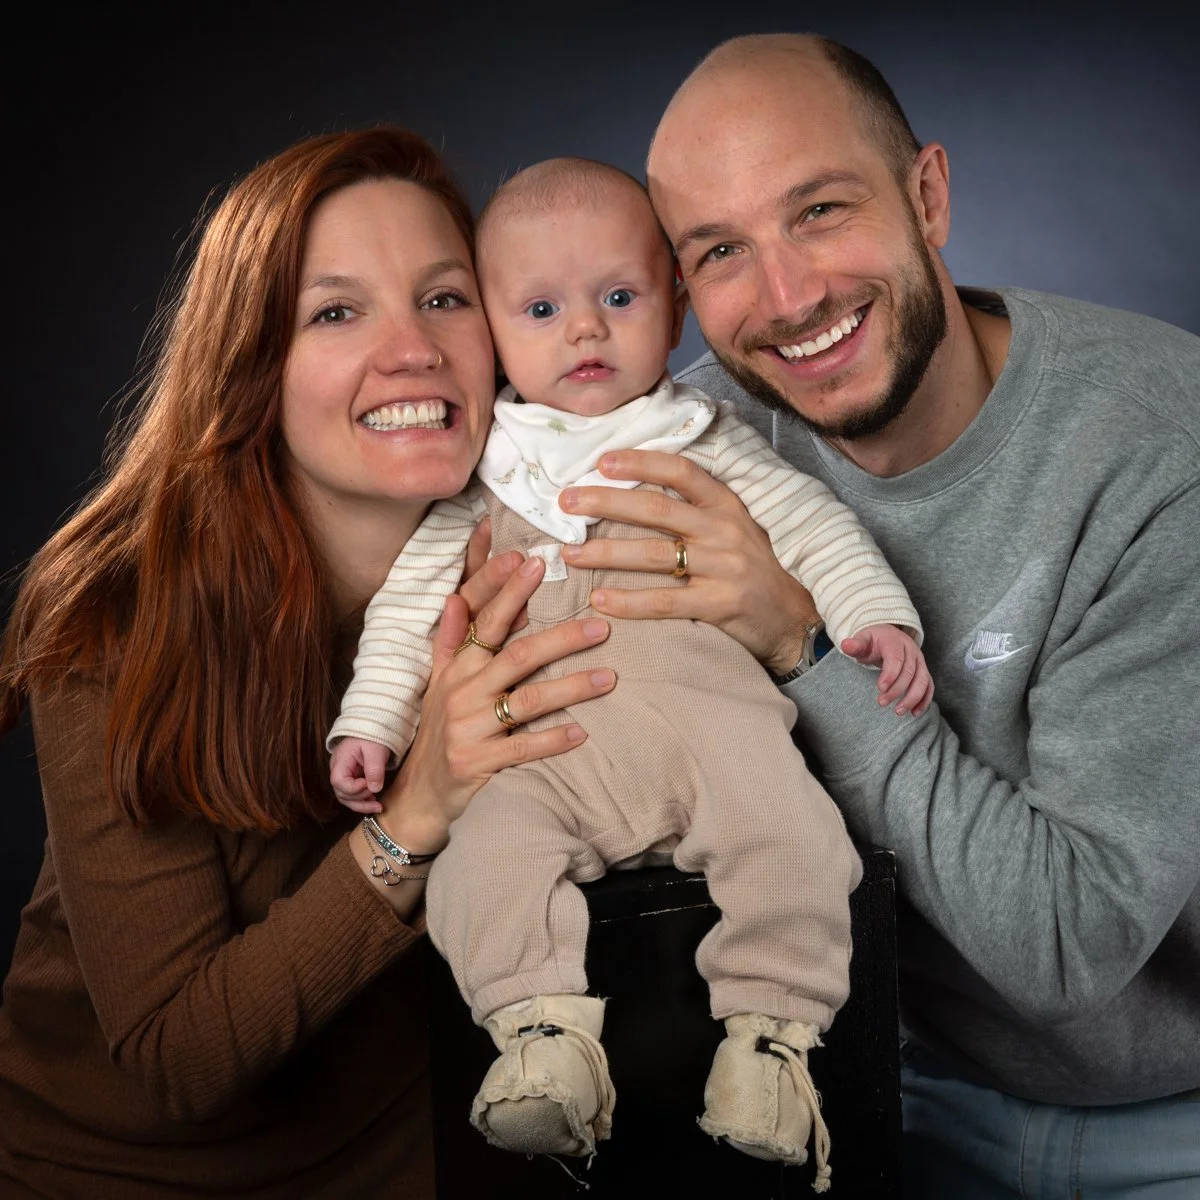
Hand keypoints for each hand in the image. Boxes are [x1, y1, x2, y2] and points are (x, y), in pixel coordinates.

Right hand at [330, 737, 391, 812]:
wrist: (374, 726)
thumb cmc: (373, 734)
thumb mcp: (376, 750)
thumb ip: (375, 769)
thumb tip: (375, 789)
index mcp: (340, 761)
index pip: (338, 782)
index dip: (353, 788)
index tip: (368, 784)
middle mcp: (339, 770)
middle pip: (341, 793)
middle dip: (359, 800)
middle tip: (376, 800)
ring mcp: (345, 774)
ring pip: (346, 797)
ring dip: (361, 804)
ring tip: (377, 806)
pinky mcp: (353, 778)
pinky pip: (353, 794)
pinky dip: (363, 800)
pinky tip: (374, 801)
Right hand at [371, 551, 616, 855]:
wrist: (420, 793)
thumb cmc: (439, 729)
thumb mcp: (439, 682)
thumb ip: (451, 639)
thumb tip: (457, 597)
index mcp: (458, 667)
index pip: (487, 622)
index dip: (509, 591)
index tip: (535, 564)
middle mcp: (462, 692)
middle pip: (518, 656)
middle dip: (561, 637)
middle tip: (601, 625)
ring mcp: (469, 727)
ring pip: (528, 700)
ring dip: (571, 687)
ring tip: (608, 677)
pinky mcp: (478, 762)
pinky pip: (523, 748)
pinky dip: (553, 740)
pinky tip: (581, 732)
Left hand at [557, 449, 818, 672]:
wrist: (793, 618)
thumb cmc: (750, 569)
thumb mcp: (731, 527)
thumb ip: (692, 509)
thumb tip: (631, 490)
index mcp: (726, 504)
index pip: (681, 471)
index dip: (641, 462)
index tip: (602, 461)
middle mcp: (724, 530)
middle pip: (656, 509)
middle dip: (605, 502)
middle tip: (566, 503)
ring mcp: (723, 568)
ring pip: (653, 554)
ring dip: (606, 553)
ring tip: (570, 554)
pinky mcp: (720, 605)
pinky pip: (664, 602)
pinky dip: (628, 601)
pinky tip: (599, 600)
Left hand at [841, 624, 933, 715]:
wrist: (888, 636)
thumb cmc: (873, 641)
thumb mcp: (862, 640)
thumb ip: (855, 645)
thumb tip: (846, 645)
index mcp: (895, 641)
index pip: (896, 659)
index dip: (890, 675)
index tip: (880, 688)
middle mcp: (911, 650)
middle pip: (909, 672)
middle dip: (897, 690)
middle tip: (882, 703)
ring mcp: (920, 661)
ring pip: (922, 680)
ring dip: (913, 698)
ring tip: (898, 712)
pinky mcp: (923, 671)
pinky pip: (929, 686)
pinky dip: (924, 700)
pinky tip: (914, 712)